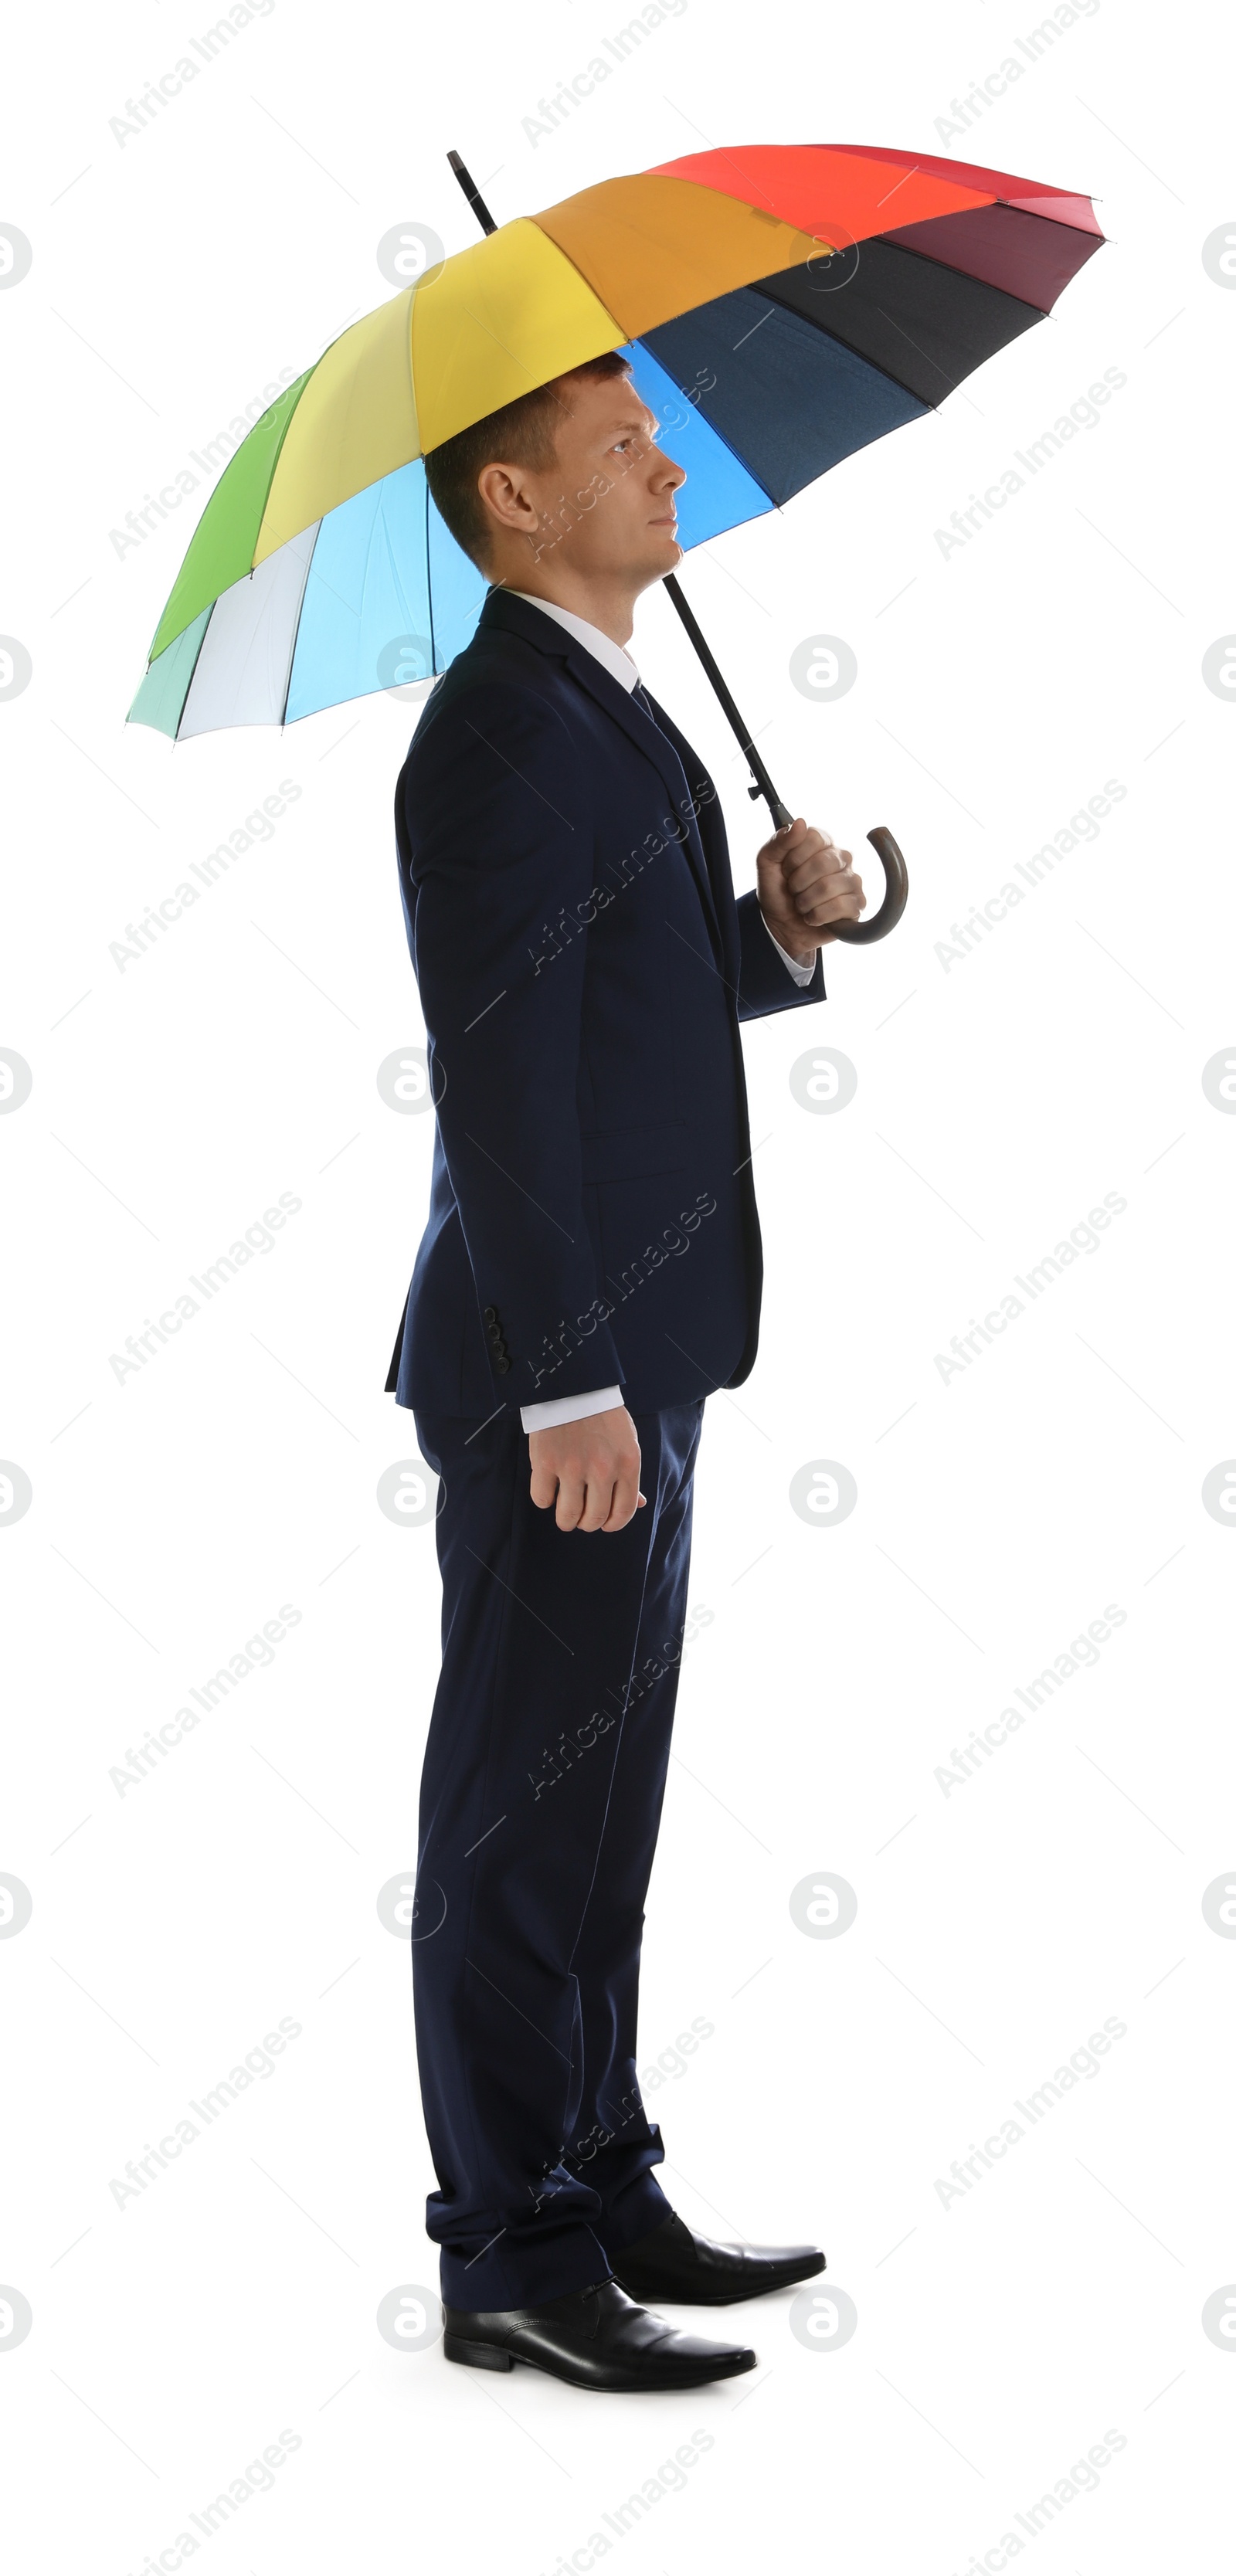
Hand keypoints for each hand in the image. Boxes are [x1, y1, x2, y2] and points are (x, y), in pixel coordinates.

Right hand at [528, 1405, 645, 1531]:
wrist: (573, 1384)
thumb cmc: (603, 1415)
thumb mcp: (627, 1442)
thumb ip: (630, 1475)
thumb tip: (639, 1504)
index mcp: (627, 1464)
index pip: (624, 1512)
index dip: (613, 1525)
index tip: (604, 1524)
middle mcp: (602, 1469)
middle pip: (594, 1518)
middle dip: (587, 1524)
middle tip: (581, 1517)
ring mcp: (572, 1467)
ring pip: (568, 1516)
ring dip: (566, 1520)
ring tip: (564, 1513)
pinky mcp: (545, 1462)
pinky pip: (542, 1499)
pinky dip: (544, 1500)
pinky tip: (549, 1489)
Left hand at [755, 818, 865, 954]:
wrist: (780, 925)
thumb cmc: (777, 891)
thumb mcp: (766, 863)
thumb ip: (779, 841)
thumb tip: (800, 823)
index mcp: (821, 843)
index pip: (813, 838)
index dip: (793, 858)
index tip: (786, 870)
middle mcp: (841, 858)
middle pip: (822, 863)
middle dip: (798, 883)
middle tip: (794, 890)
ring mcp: (852, 881)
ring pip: (829, 887)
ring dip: (805, 902)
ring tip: (802, 905)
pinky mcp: (857, 904)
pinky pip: (840, 907)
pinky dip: (817, 916)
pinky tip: (813, 917)